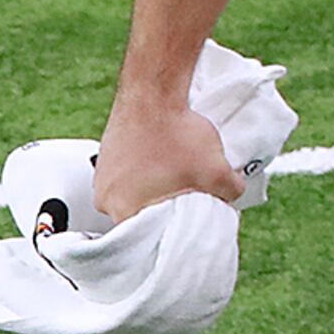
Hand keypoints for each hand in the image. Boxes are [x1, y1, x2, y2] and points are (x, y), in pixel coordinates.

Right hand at [89, 95, 244, 227]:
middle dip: (164, 212)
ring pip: (133, 196)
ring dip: (154, 191)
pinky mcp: (106, 157)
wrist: (154, 93)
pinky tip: (164, 162)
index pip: (145, 241)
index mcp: (122, 211)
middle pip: (139, 218)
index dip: (169, 235)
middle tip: (186, 201)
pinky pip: (128, 176)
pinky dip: (145, 173)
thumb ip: (230, 193)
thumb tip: (231, 199)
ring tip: (176, 177)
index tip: (185, 228)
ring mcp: (101, 177)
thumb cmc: (176, 134)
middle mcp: (104, 199)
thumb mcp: (217, 170)